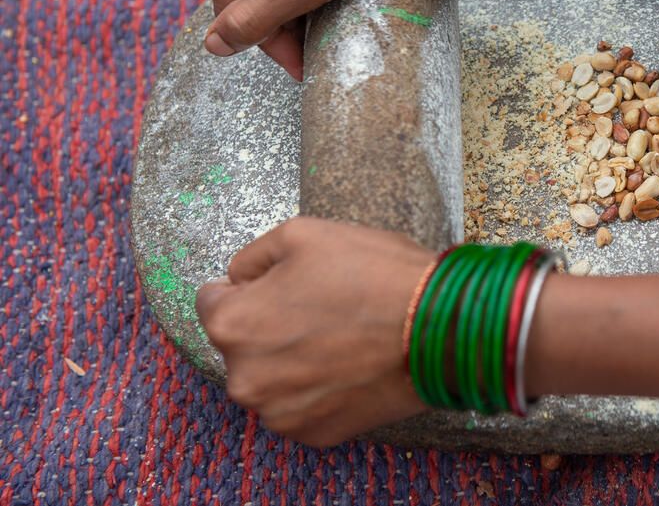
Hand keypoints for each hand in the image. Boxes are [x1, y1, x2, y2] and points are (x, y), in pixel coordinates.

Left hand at [195, 217, 434, 446]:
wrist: (439, 327)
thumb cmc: (374, 276)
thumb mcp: (304, 233)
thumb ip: (253, 255)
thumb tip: (238, 277)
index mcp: (233, 325)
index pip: (211, 300)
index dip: (249, 285)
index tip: (284, 283)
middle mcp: (245, 378)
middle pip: (242, 342)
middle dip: (270, 324)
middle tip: (321, 306)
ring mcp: (279, 413)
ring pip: (271, 377)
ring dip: (292, 359)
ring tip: (340, 335)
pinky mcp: (315, 433)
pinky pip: (301, 405)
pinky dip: (318, 388)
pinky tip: (350, 363)